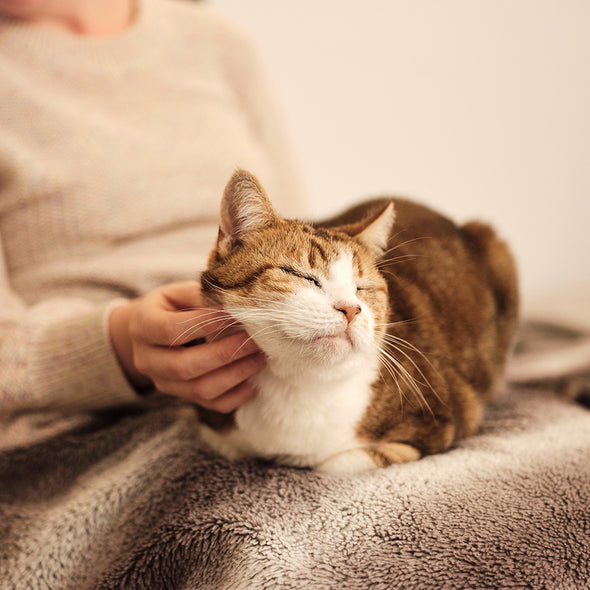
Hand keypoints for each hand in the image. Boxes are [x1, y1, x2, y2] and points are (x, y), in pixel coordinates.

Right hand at [109, 281, 264, 412]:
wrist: (150, 334)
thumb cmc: (171, 306)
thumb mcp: (179, 292)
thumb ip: (202, 295)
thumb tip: (236, 301)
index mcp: (142, 326)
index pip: (172, 330)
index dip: (206, 323)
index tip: (235, 313)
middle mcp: (147, 360)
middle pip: (185, 366)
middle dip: (225, 353)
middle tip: (255, 339)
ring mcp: (164, 383)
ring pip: (200, 389)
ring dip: (236, 374)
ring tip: (260, 357)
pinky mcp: (183, 397)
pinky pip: (212, 405)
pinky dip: (237, 395)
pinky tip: (254, 379)